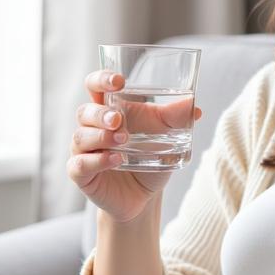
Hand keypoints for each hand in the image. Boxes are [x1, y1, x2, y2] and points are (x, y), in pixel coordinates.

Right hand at [68, 69, 203, 222]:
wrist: (143, 195)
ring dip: (101, 137)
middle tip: (119, 120)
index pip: (95, 86)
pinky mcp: (82, 174)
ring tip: (122, 140)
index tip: (118, 81)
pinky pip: (80, 164)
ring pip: (81, 137)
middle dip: (101, 114)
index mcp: (109, 109)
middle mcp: (91, 127)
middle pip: (85, 111)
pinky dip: (97, 161)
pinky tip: (115, 160)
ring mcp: (84, 151)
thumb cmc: (149, 157)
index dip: (101, 79)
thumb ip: (176, 119)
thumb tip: (195, 108)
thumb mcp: (166, 136)